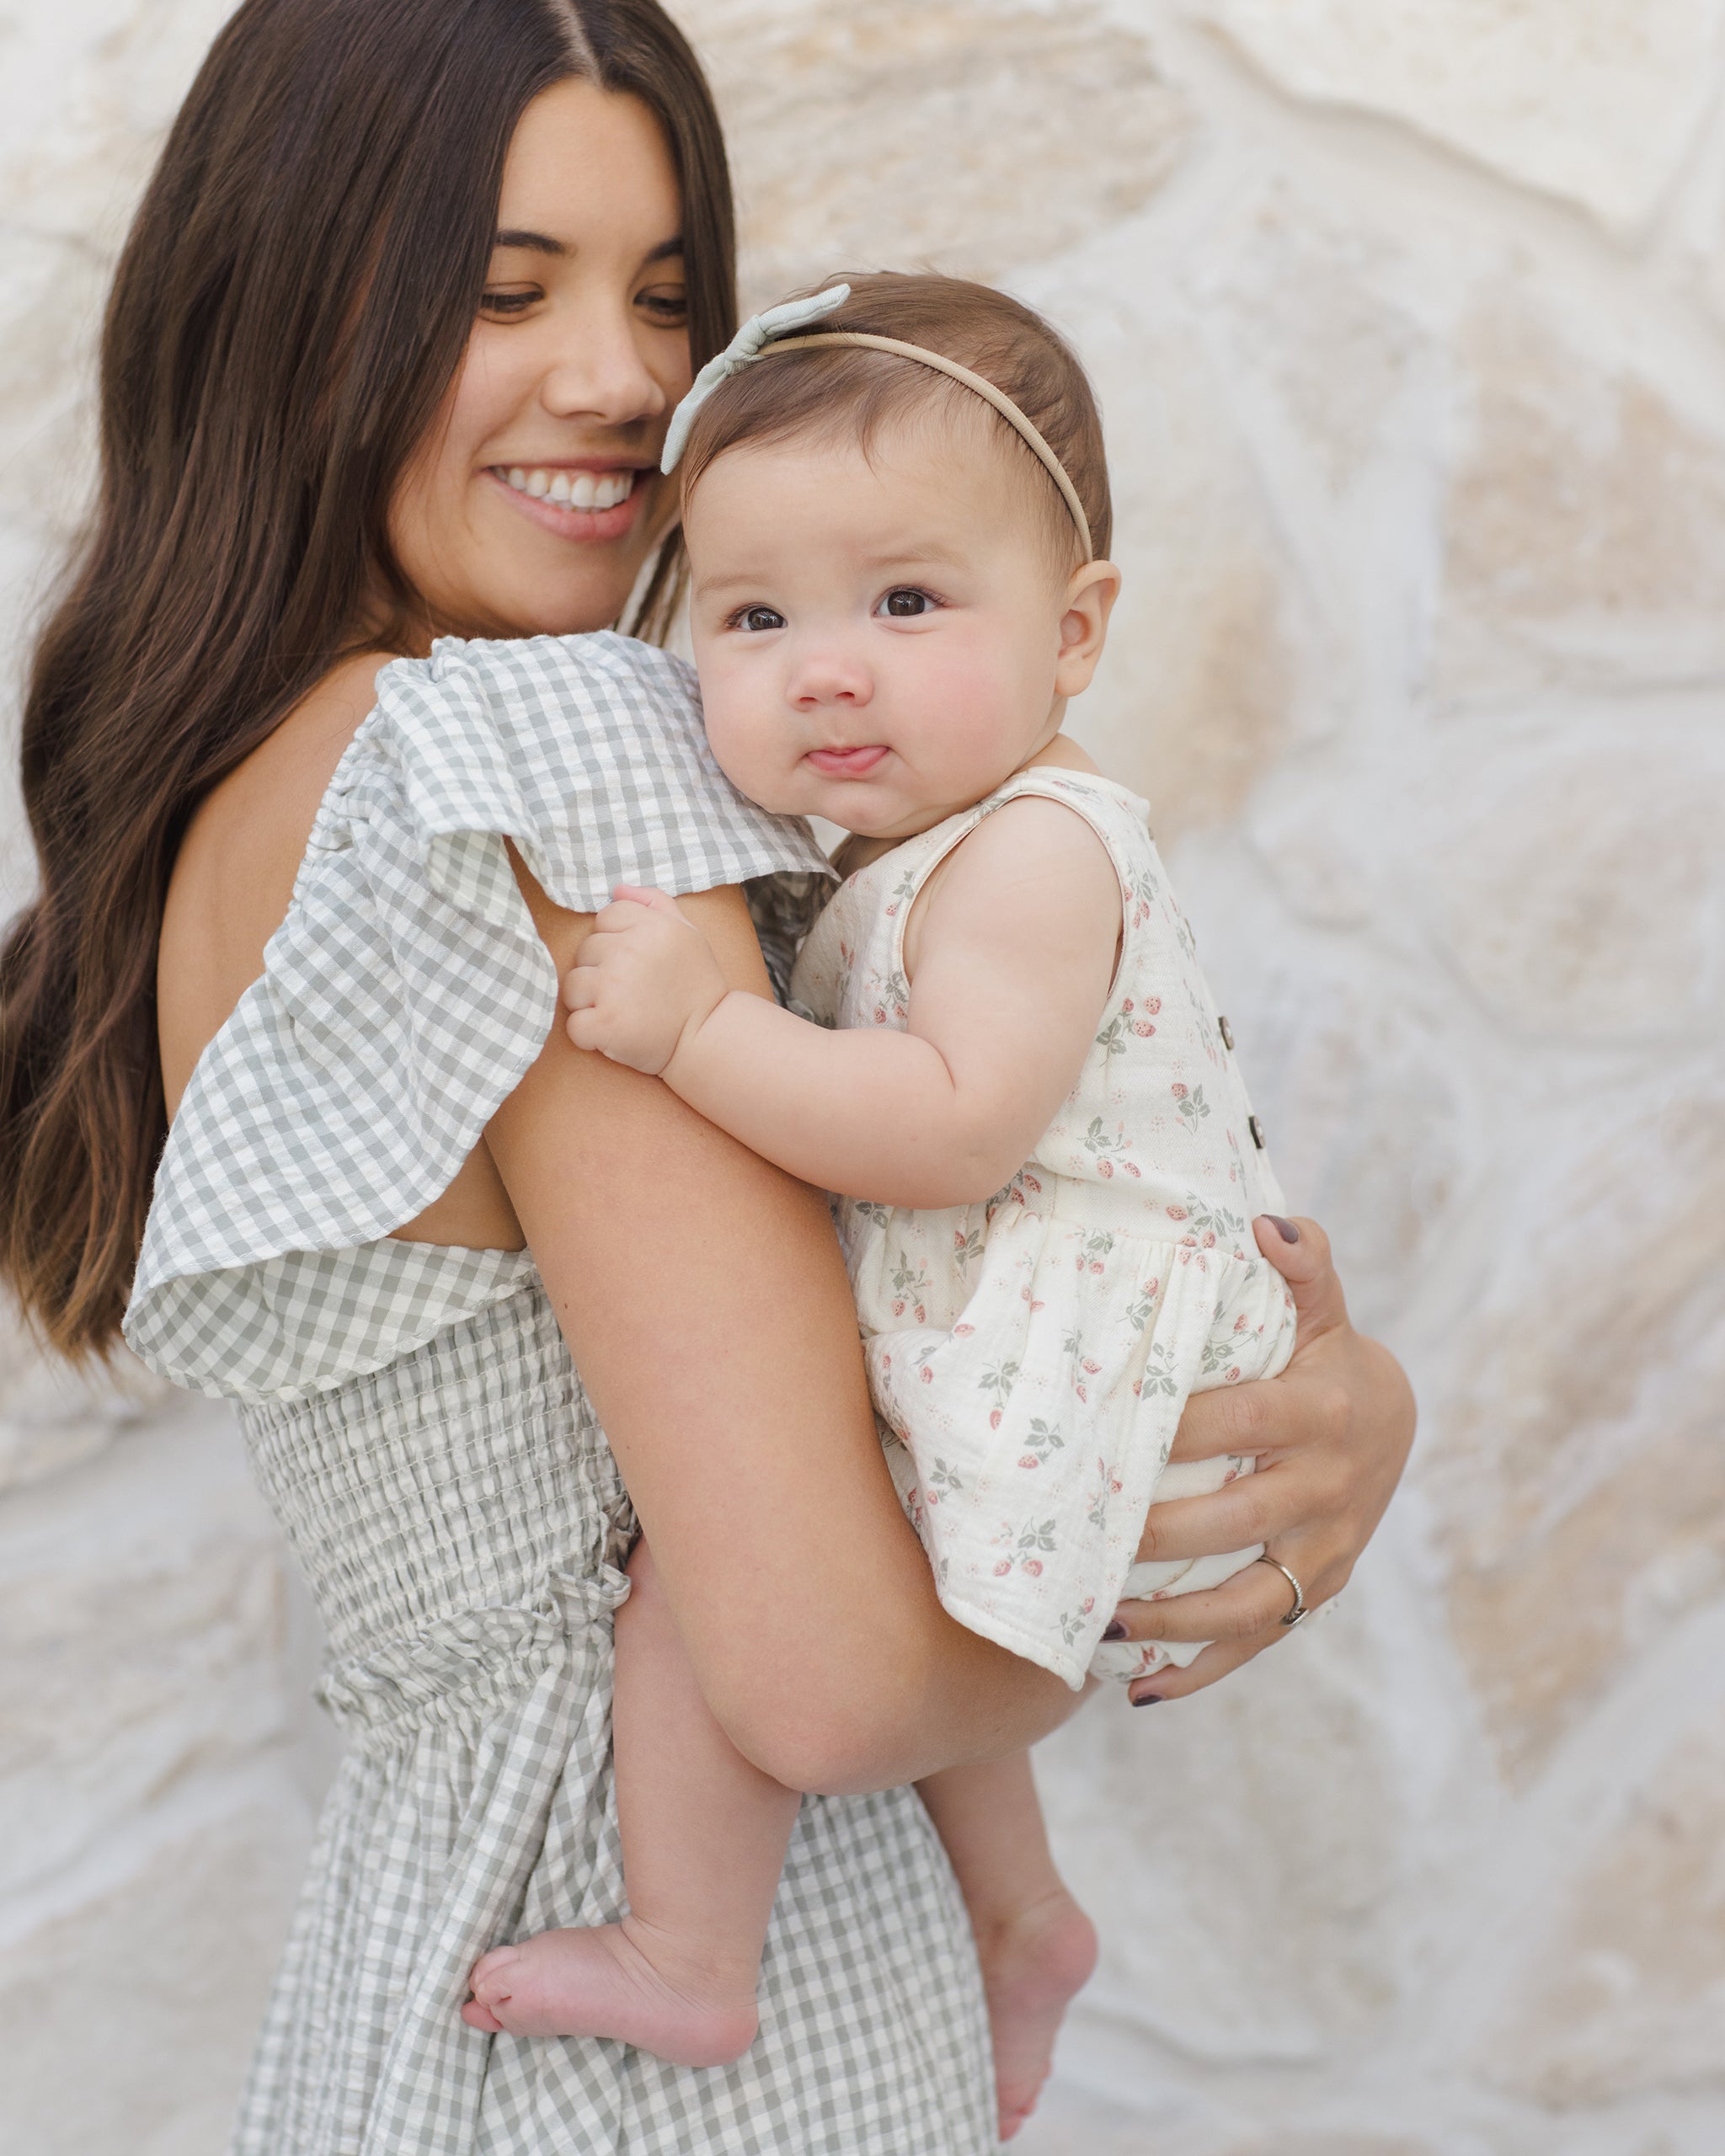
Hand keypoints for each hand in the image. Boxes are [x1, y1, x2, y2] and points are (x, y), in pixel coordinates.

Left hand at [562, 885, 728, 1075]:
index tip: (638, 963)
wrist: (708, 1037)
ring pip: (573, 985)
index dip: (616, 941)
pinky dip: (589, 1034)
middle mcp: (629, 951)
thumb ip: (655, 902)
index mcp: (651, 925)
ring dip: (590, 1002)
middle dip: (601, 971)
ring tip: (622, 1011)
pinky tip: (614, 1033)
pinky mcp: (604, 1023)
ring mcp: (613, 987)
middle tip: (632, 991)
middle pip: (585, 950)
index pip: (605, 917)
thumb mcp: (688, 934)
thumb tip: (616, 889)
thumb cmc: (697, 985)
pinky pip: (574, 1024)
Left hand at [1109, 1215, 1414, 1704]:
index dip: (1174, 1429)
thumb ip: (1302, 1262)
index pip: (1241, 1423)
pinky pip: (1258, 1644)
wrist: (1393, 1424)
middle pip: (1234, 1520)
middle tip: (1078, 1534)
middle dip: (1155, 1533)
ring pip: (1247, 1601)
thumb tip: (1266, 1224)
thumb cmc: (1327, 1354)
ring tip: (1097, 1623)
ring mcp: (1325, 1552)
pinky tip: (1138, 1689)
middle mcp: (1330, 1489)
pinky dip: (1200, 1672)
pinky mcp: (1315, 1594)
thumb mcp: (1322, 1307)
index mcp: (1323, 1412)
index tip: (1103, 1432)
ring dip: (1171, 1621)